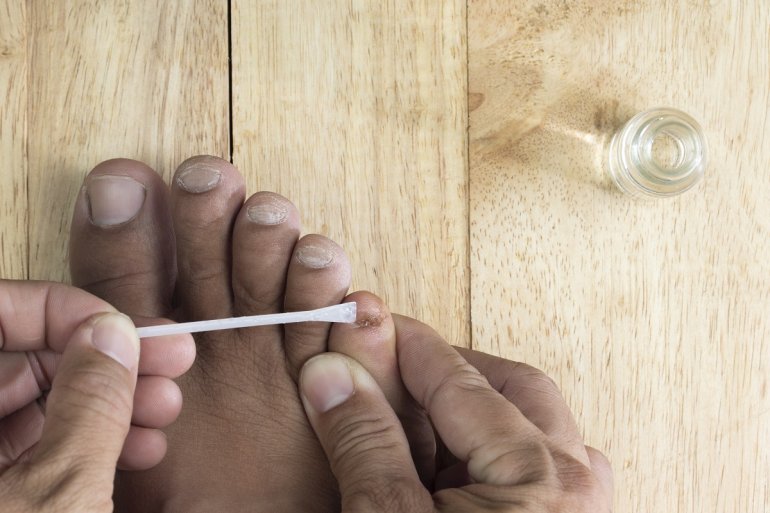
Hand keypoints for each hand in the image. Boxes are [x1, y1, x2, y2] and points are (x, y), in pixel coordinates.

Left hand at [0, 280, 193, 511]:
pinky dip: (93, 444)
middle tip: (168, 360)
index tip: (120, 326)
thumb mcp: (60, 493)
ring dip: (111, 403)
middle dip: (103, 360)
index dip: (60, 310)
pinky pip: (41, 449)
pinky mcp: (3, 496)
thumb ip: (90, 406)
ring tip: (167, 409)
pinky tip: (144, 448)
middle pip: (23, 361)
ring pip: (39, 406)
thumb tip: (113, 335)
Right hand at [298, 314, 612, 511]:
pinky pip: (535, 465)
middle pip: (510, 388)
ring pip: (526, 426)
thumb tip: (333, 375)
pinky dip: (485, 451)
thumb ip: (365, 442)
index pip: (458, 379)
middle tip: (392, 370)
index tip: (364, 325)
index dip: (403, 344)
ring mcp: (579, 509)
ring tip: (410, 421)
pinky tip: (441, 469)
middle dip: (447, 371)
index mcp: (539, 479)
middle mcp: (574, 485)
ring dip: (468, 412)